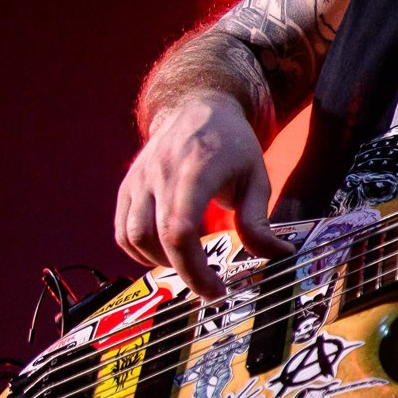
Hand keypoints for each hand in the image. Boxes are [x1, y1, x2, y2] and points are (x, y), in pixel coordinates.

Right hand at [115, 92, 293, 299]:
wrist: (197, 108)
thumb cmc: (231, 144)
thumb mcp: (256, 178)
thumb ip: (259, 220)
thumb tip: (276, 255)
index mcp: (195, 170)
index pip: (180, 229)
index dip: (194, 267)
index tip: (216, 289)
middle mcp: (160, 174)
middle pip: (154, 238)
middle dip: (182, 272)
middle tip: (210, 288)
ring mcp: (139, 180)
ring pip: (132, 236)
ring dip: (159, 262)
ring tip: (190, 267)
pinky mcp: (128, 187)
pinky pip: (122, 230)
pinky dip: (139, 251)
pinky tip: (166, 254)